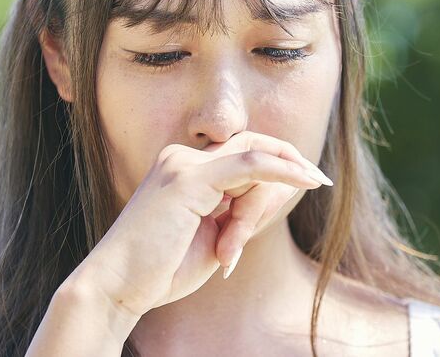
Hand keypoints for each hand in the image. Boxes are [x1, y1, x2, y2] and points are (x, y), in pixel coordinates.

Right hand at [65, 131, 332, 317]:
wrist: (118, 286)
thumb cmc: (162, 269)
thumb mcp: (216, 239)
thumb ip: (244, 213)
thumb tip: (279, 192)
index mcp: (184, 169)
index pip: (240, 157)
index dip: (276, 163)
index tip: (308, 178)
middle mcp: (182, 158)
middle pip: (250, 151)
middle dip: (288, 163)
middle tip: (321, 180)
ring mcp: (183, 164)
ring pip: (250, 167)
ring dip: (254, 212)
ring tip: (225, 250)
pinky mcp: (187, 178)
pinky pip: (249, 165)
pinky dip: (280, 171)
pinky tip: (307, 180)